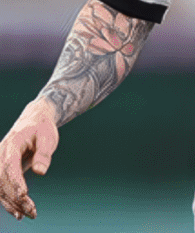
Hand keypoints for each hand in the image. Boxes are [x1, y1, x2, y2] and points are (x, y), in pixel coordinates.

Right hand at [0, 98, 58, 219]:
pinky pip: (1, 189)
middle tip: (32, 211)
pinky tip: (18, 213)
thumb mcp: (48, 136)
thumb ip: (44, 153)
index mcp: (11, 145)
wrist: (33, 120)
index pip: (9, 167)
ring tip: (29, 215)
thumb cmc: (42, 128)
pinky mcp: (2, 171)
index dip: (15, 182)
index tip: (24, 195)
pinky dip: (8, 201)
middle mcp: (0, 156)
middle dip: (15, 198)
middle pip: (2, 181)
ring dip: (12, 203)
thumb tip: (40, 171)